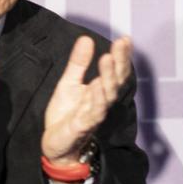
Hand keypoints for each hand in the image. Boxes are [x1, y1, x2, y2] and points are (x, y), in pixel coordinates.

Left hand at [42, 35, 134, 164]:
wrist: (57, 144)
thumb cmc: (66, 114)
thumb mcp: (69, 83)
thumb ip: (78, 63)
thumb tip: (86, 38)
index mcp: (101, 90)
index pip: (116, 71)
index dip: (121, 56)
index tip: (125, 39)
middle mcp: (102, 101)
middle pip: (116, 80)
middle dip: (119, 62)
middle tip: (120, 44)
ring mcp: (94, 114)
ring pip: (107, 95)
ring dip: (108, 77)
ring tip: (107, 59)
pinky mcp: (83, 126)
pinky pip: (93, 112)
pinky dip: (96, 99)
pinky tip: (96, 86)